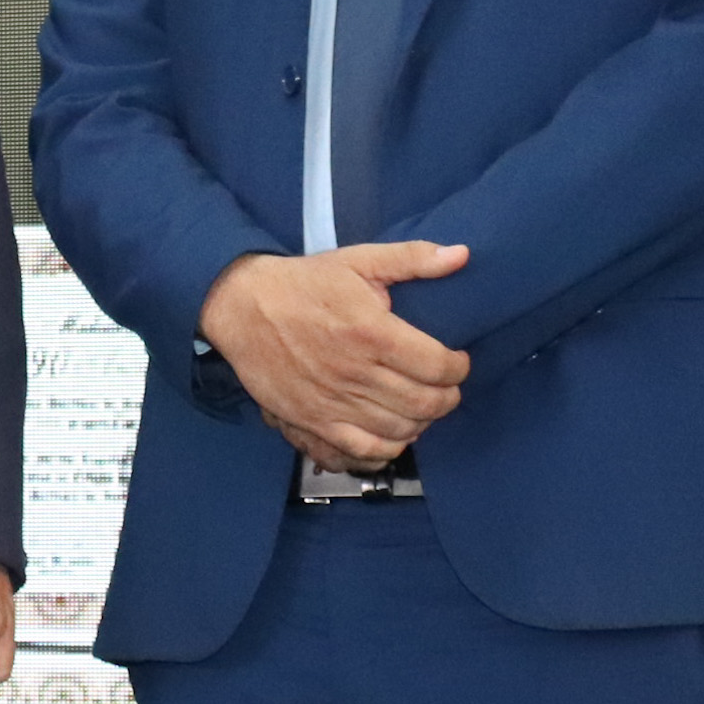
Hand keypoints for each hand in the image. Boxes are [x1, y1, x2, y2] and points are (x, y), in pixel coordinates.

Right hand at [198, 243, 473, 468]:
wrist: (241, 306)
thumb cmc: (303, 283)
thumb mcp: (358, 260)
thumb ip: (413, 258)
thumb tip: (462, 255)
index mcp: (373, 332)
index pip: (439, 367)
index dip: (458, 368)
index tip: (456, 361)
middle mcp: (357, 371)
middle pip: (426, 403)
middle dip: (447, 397)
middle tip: (444, 385)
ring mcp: (334, 400)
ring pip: (400, 429)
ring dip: (423, 421)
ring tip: (421, 405)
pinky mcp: (313, 419)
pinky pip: (364, 448)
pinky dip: (390, 447)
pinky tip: (395, 432)